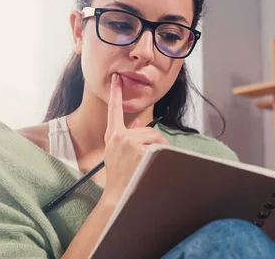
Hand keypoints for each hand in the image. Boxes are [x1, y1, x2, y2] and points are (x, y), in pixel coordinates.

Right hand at [102, 73, 167, 201]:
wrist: (119, 195)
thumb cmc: (121, 175)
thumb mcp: (119, 153)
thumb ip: (129, 136)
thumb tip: (140, 122)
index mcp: (113, 135)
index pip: (114, 110)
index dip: (116, 94)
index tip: (116, 78)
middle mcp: (118, 136)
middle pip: (149, 130)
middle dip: (154, 144)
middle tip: (147, 160)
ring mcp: (128, 142)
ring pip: (156, 138)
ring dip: (159, 150)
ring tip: (147, 165)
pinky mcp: (137, 149)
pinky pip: (159, 147)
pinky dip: (161, 156)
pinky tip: (150, 166)